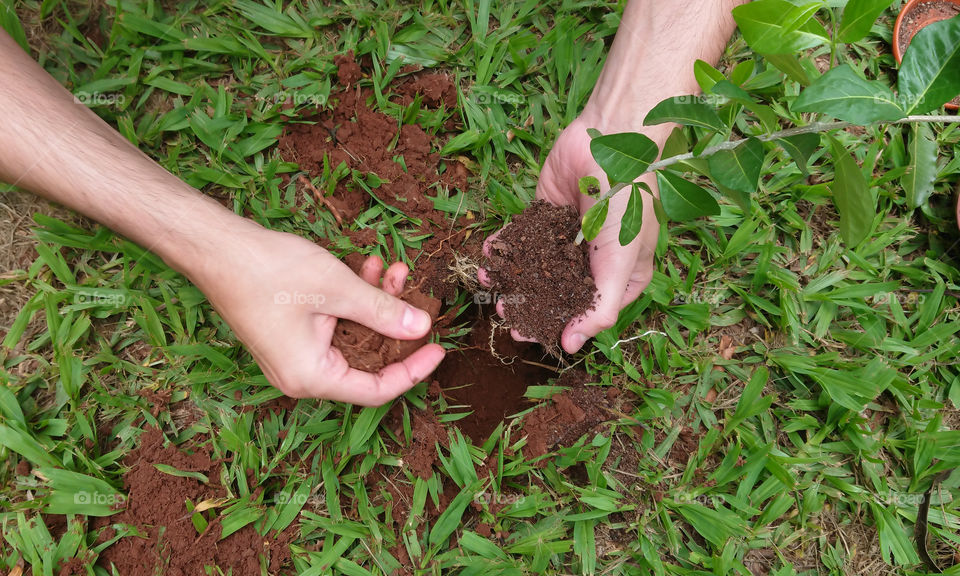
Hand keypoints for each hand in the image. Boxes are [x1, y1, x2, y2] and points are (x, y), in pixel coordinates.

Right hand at [195, 224, 444, 404]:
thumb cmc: (268, 271)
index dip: (414, 371)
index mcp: (312, 378)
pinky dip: (354, 300)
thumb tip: (421, 327)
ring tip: (393, 268)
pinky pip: (335, 325)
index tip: (440, 348)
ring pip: (354, 337)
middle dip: (395, 324)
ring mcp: (296, 355)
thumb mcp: (337, 289)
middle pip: (367, 362)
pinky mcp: (292, 334)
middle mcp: (303, 375)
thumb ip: (383, 312)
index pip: (377, 390)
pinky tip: (369, 268)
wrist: (216, 248)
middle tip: (417, 294)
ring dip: (376, 304)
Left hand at [481, 113, 662, 353]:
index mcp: (620, 277)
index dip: (555, 325)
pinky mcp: (545, 214)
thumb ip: (600, 308)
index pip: (584, 312)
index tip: (525, 335)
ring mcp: (568, 237)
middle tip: (502, 311)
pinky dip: (505, 246)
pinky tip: (491, 254)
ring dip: (510, 275)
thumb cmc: (626, 203)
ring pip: (535, 265)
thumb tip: (571, 346)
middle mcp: (593, 261)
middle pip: (556, 293)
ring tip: (488, 281)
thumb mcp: (621, 264)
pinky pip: (522, 236)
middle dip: (526, 303)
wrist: (610, 141)